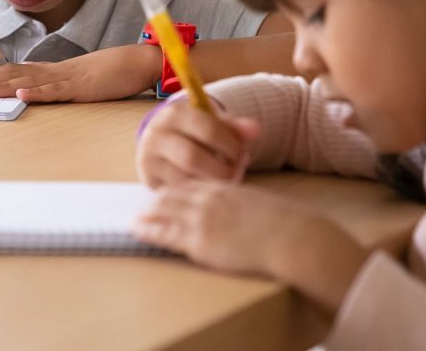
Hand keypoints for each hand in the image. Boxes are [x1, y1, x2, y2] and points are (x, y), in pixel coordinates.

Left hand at [0, 44, 160, 102]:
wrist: (135, 62)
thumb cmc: (107, 73)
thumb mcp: (74, 82)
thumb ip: (53, 86)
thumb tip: (31, 93)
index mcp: (49, 72)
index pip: (12, 71)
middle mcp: (52, 72)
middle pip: (14, 74)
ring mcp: (66, 78)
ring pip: (30, 81)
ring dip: (4, 86)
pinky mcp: (82, 87)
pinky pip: (57, 89)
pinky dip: (39, 91)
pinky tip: (23, 93)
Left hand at [134, 181, 368, 312]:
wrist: (291, 236)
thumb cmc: (285, 224)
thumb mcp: (260, 205)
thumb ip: (244, 205)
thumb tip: (244, 214)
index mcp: (225, 188)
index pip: (192, 185)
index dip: (176, 191)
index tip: (165, 194)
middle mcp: (209, 199)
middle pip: (173, 196)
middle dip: (156, 201)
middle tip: (143, 206)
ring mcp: (202, 219)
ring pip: (165, 211)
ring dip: (147, 214)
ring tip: (135, 218)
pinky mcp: (199, 241)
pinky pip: (166, 233)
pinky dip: (149, 230)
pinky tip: (138, 230)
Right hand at [136, 97, 259, 187]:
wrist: (162, 141)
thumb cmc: (194, 131)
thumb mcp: (212, 122)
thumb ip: (235, 127)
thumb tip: (256, 130)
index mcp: (175, 113)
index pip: (208, 129)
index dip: (230, 145)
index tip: (241, 154)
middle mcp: (157, 134)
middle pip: (193, 158)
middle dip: (220, 169)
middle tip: (235, 172)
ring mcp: (149, 158)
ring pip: (184, 178)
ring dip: (210, 183)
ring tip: (225, 180)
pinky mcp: (149, 179)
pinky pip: (178, 191)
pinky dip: (197, 192)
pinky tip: (209, 188)